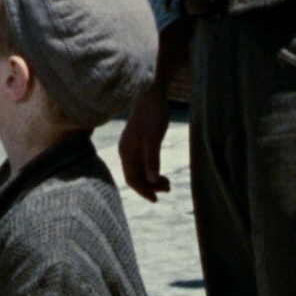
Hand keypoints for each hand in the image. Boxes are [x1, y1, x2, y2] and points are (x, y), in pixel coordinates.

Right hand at [118, 84, 171, 201]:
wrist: (151, 95)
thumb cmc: (152, 115)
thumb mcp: (154, 138)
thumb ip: (152, 159)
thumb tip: (152, 180)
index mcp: (127, 152)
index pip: (131, 178)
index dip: (143, 190)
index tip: (156, 199)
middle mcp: (127, 151)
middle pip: (136, 176)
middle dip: (150, 186)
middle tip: (168, 189)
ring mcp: (133, 147)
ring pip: (141, 170)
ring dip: (152, 179)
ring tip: (168, 183)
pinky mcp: (140, 142)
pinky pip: (144, 163)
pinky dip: (153, 170)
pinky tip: (163, 172)